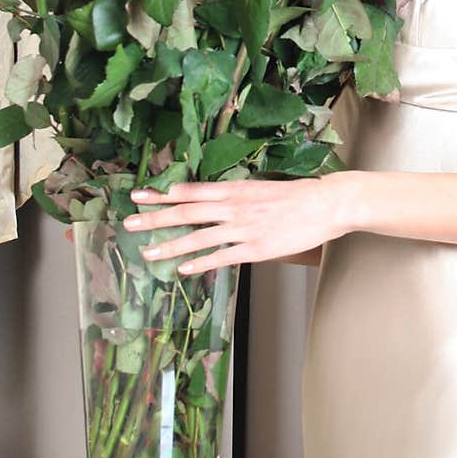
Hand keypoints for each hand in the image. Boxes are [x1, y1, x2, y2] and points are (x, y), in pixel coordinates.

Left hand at [121, 173, 351, 275]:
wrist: (326, 204)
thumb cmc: (297, 195)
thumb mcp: (261, 188)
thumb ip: (236, 195)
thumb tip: (214, 200)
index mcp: (235, 189)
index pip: (190, 191)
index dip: (162, 194)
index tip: (138, 194)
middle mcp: (234, 207)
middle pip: (186, 213)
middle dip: (155, 218)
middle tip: (129, 222)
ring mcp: (243, 229)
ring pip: (198, 237)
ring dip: (170, 246)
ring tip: (147, 252)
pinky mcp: (256, 249)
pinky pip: (222, 257)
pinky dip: (200, 263)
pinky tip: (183, 269)